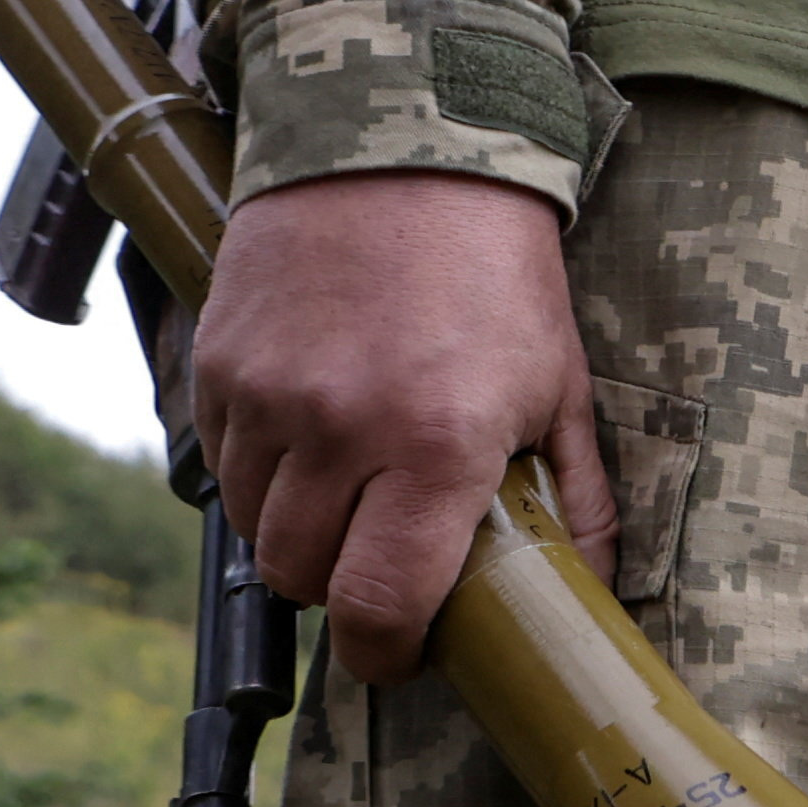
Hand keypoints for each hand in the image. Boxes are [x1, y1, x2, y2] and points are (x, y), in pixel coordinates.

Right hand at [188, 171, 608, 685]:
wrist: (403, 151)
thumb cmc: (498, 275)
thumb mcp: (560, 386)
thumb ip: (573, 500)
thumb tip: (590, 594)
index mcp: (438, 445)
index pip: (379, 604)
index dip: (384, 655)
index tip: (399, 654)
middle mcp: (341, 428)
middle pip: (304, 578)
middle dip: (342, 591)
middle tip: (383, 560)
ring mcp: (270, 395)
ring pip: (254, 528)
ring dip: (297, 532)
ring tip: (352, 490)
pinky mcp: (218, 363)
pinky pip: (222, 463)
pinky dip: (260, 474)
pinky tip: (310, 437)